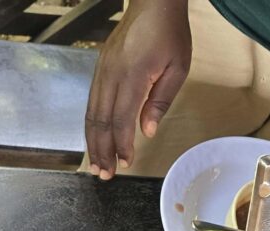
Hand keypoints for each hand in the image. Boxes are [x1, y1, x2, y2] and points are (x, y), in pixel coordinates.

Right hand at [85, 0, 190, 179]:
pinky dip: (92, 125)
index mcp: (133, 76)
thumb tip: (147, 131)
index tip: (125, 163)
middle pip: (101, 122)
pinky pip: (91, 103)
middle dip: (102, 151)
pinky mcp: (99, 71)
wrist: (152, 3)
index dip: (122, 145)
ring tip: (96, 164)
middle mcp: (111, 76)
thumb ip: (160, 101)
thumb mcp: (177, 67)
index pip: (122, 120)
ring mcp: (102, 73)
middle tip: (104, 175)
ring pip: (91, 115)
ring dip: (93, 142)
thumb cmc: (169, 34)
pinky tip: (95, 139)